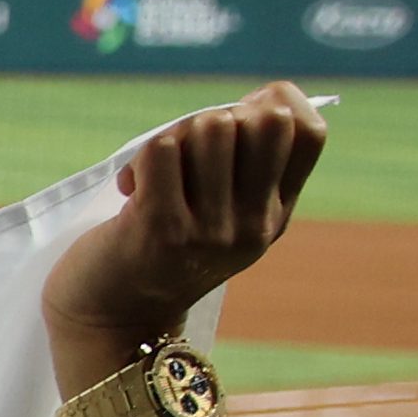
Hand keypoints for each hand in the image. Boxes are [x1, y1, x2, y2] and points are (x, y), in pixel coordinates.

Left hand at [42, 84, 325, 383]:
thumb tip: (267, 94)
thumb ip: (247, 162)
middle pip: (263, 119)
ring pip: (210, 127)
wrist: (109, 322)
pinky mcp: (162, 230)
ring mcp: (211, 231)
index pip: (309, 131)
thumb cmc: (159, 249)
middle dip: (218, 118)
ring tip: (154, 178)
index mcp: (274, 215)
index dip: (276, 103)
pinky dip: (139, 161)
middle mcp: (253, 226)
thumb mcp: (222, 213)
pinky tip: (130, 191)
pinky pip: (162, 149)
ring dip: (173, 138)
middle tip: (185, 155)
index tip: (236, 118)